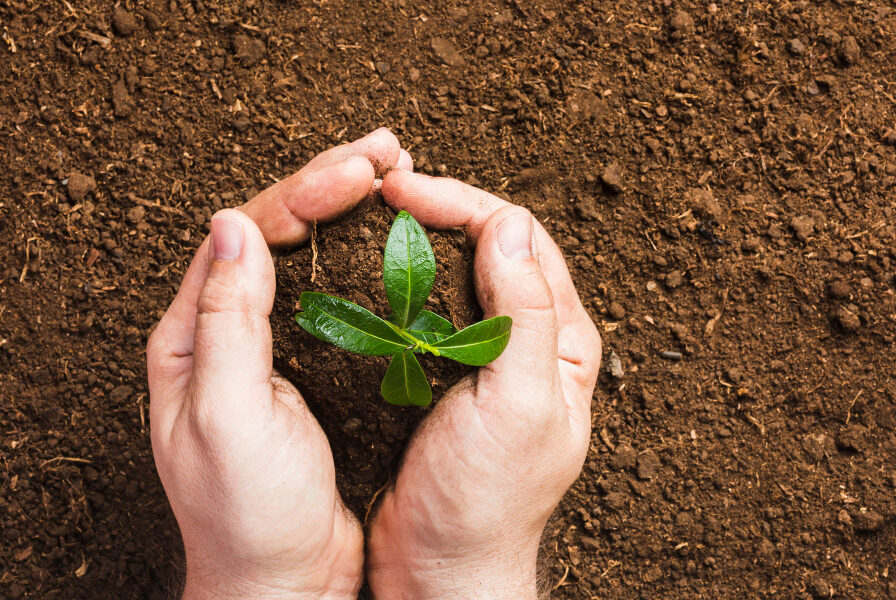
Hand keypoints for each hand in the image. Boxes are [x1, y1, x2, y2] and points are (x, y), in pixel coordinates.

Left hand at [147, 128, 410, 598]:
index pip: (243, 236)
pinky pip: (337, 299)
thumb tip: (235, 224)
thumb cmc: (246, 515)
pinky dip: (366, 262)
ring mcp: (271, 350)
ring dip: (349, 213)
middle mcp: (225, 333)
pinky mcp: (313, 372)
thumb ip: (227, 322)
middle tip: (387, 151)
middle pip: (274, 234)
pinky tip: (398, 242)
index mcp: (191, 336)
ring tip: (397, 175)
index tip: (360, 172)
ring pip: (308, 259)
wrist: (283, 585)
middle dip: (329, 184)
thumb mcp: (228, 417)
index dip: (301, 193)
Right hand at [368, 170, 600, 598]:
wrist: (440, 569)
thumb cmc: (486, 500)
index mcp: (560, 340)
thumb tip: (508, 224)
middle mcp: (527, 340)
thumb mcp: (517, 406)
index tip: (403, 191)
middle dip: (439, 208)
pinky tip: (362, 274)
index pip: (520, 239)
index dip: (464, 203)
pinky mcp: (440, 377)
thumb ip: (522, 315)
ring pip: (452, 274)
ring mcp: (481, 358)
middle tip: (380, 191)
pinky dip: (394, 283)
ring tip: (367, 218)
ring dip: (414, 240)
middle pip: (489, 246)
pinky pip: (421, 312)